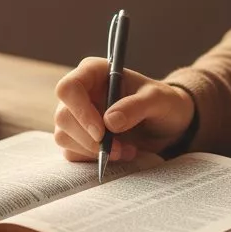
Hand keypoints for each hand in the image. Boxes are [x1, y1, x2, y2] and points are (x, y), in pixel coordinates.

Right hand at [53, 56, 195, 162]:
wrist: (167, 123)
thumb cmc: (164, 102)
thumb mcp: (159, 100)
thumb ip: (136, 106)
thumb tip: (109, 121)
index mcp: (95, 72)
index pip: (69, 87)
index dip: (80, 111)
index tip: (101, 132)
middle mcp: (81, 92)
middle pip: (63, 116)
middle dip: (90, 139)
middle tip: (120, 148)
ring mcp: (77, 115)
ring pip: (64, 137)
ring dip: (93, 151)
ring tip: (126, 150)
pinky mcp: (79, 137)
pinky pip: (72, 152)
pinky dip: (94, 159)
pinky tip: (120, 153)